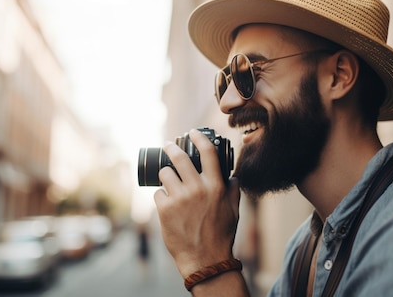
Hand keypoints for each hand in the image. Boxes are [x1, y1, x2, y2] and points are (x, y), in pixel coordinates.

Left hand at [154, 129, 240, 277]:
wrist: (205, 260)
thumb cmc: (221, 235)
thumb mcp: (234, 210)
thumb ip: (233, 190)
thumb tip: (232, 176)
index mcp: (216, 186)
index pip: (208, 152)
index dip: (198, 138)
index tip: (192, 133)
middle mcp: (198, 189)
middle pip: (179, 158)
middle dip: (171, 148)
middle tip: (168, 145)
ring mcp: (180, 198)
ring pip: (165, 173)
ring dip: (165, 175)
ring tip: (168, 181)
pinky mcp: (165, 210)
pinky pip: (158, 193)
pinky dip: (161, 197)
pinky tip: (166, 204)